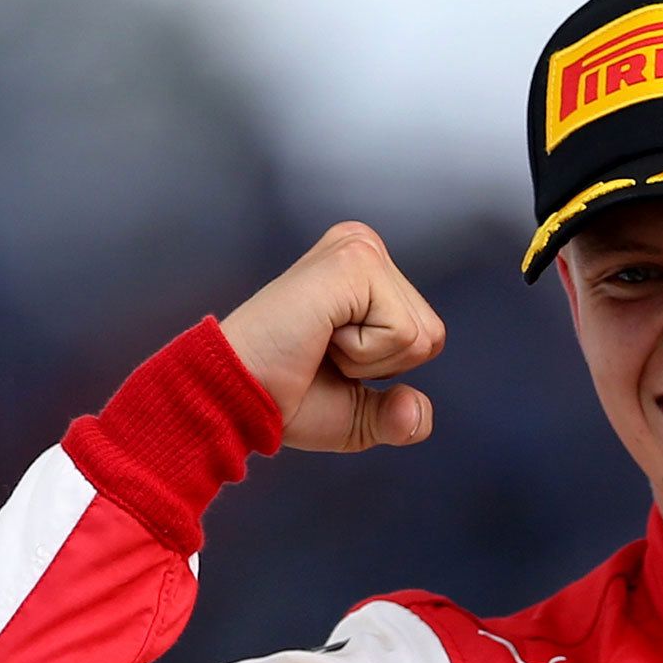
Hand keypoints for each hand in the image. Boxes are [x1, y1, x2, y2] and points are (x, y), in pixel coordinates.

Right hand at [220, 222, 443, 451]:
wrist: (231, 397)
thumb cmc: (281, 397)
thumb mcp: (355, 414)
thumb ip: (396, 416)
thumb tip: (418, 414)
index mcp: (367, 270)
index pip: (429, 337)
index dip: (383, 371)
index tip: (327, 356)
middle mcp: (364, 245)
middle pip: (432, 335)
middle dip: (381, 366)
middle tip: (320, 352)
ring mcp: (359, 248)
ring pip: (420, 336)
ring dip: (368, 360)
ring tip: (318, 343)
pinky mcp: (352, 262)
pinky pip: (401, 333)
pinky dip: (362, 354)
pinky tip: (318, 336)